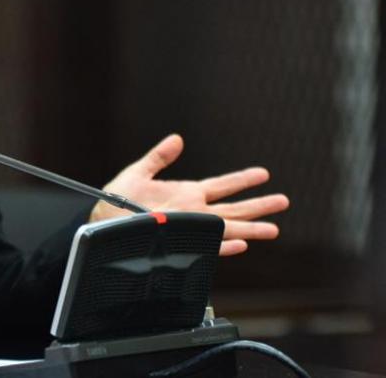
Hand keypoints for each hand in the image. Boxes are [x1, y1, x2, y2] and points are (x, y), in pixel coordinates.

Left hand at [90, 134, 289, 255]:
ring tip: (274, 229)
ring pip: (228, 228)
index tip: (264, 174)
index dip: (242, 180)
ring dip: (251, 228)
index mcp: (186, 193)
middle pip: (234, 208)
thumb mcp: (138, 171)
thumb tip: (177, 139)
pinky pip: (207, 246)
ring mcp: (189, 227)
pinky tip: (241, 245)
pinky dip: (224, 246)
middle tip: (283, 201)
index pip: (222, 185)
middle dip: (259, 205)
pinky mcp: (180, 242)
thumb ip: (159, 156)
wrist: (103, 222)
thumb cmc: (117, 199)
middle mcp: (193, 211)